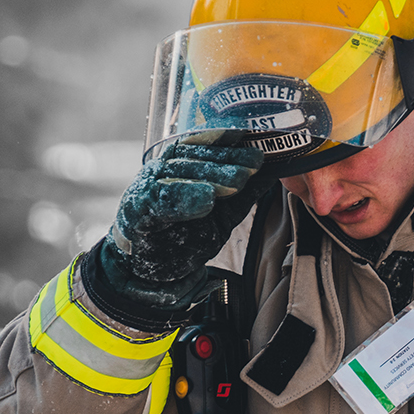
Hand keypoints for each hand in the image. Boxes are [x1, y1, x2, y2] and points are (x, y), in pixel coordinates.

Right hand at [90, 138, 274, 320]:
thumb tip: (274, 171)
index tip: (257, 142)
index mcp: (182, 164)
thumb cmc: (185, 236)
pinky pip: (163, 199)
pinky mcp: (138, 208)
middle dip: (228, 160)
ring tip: (237, 182)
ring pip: (182, 174)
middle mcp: (164, 169)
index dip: (233, 143)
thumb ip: (244, 194)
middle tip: (254, 162)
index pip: (208, 145)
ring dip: (212, 175)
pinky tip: (207, 199)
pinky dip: (185, 197)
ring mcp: (149, 187)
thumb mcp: (223, 214)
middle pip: (198, 158)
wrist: (154, 271)